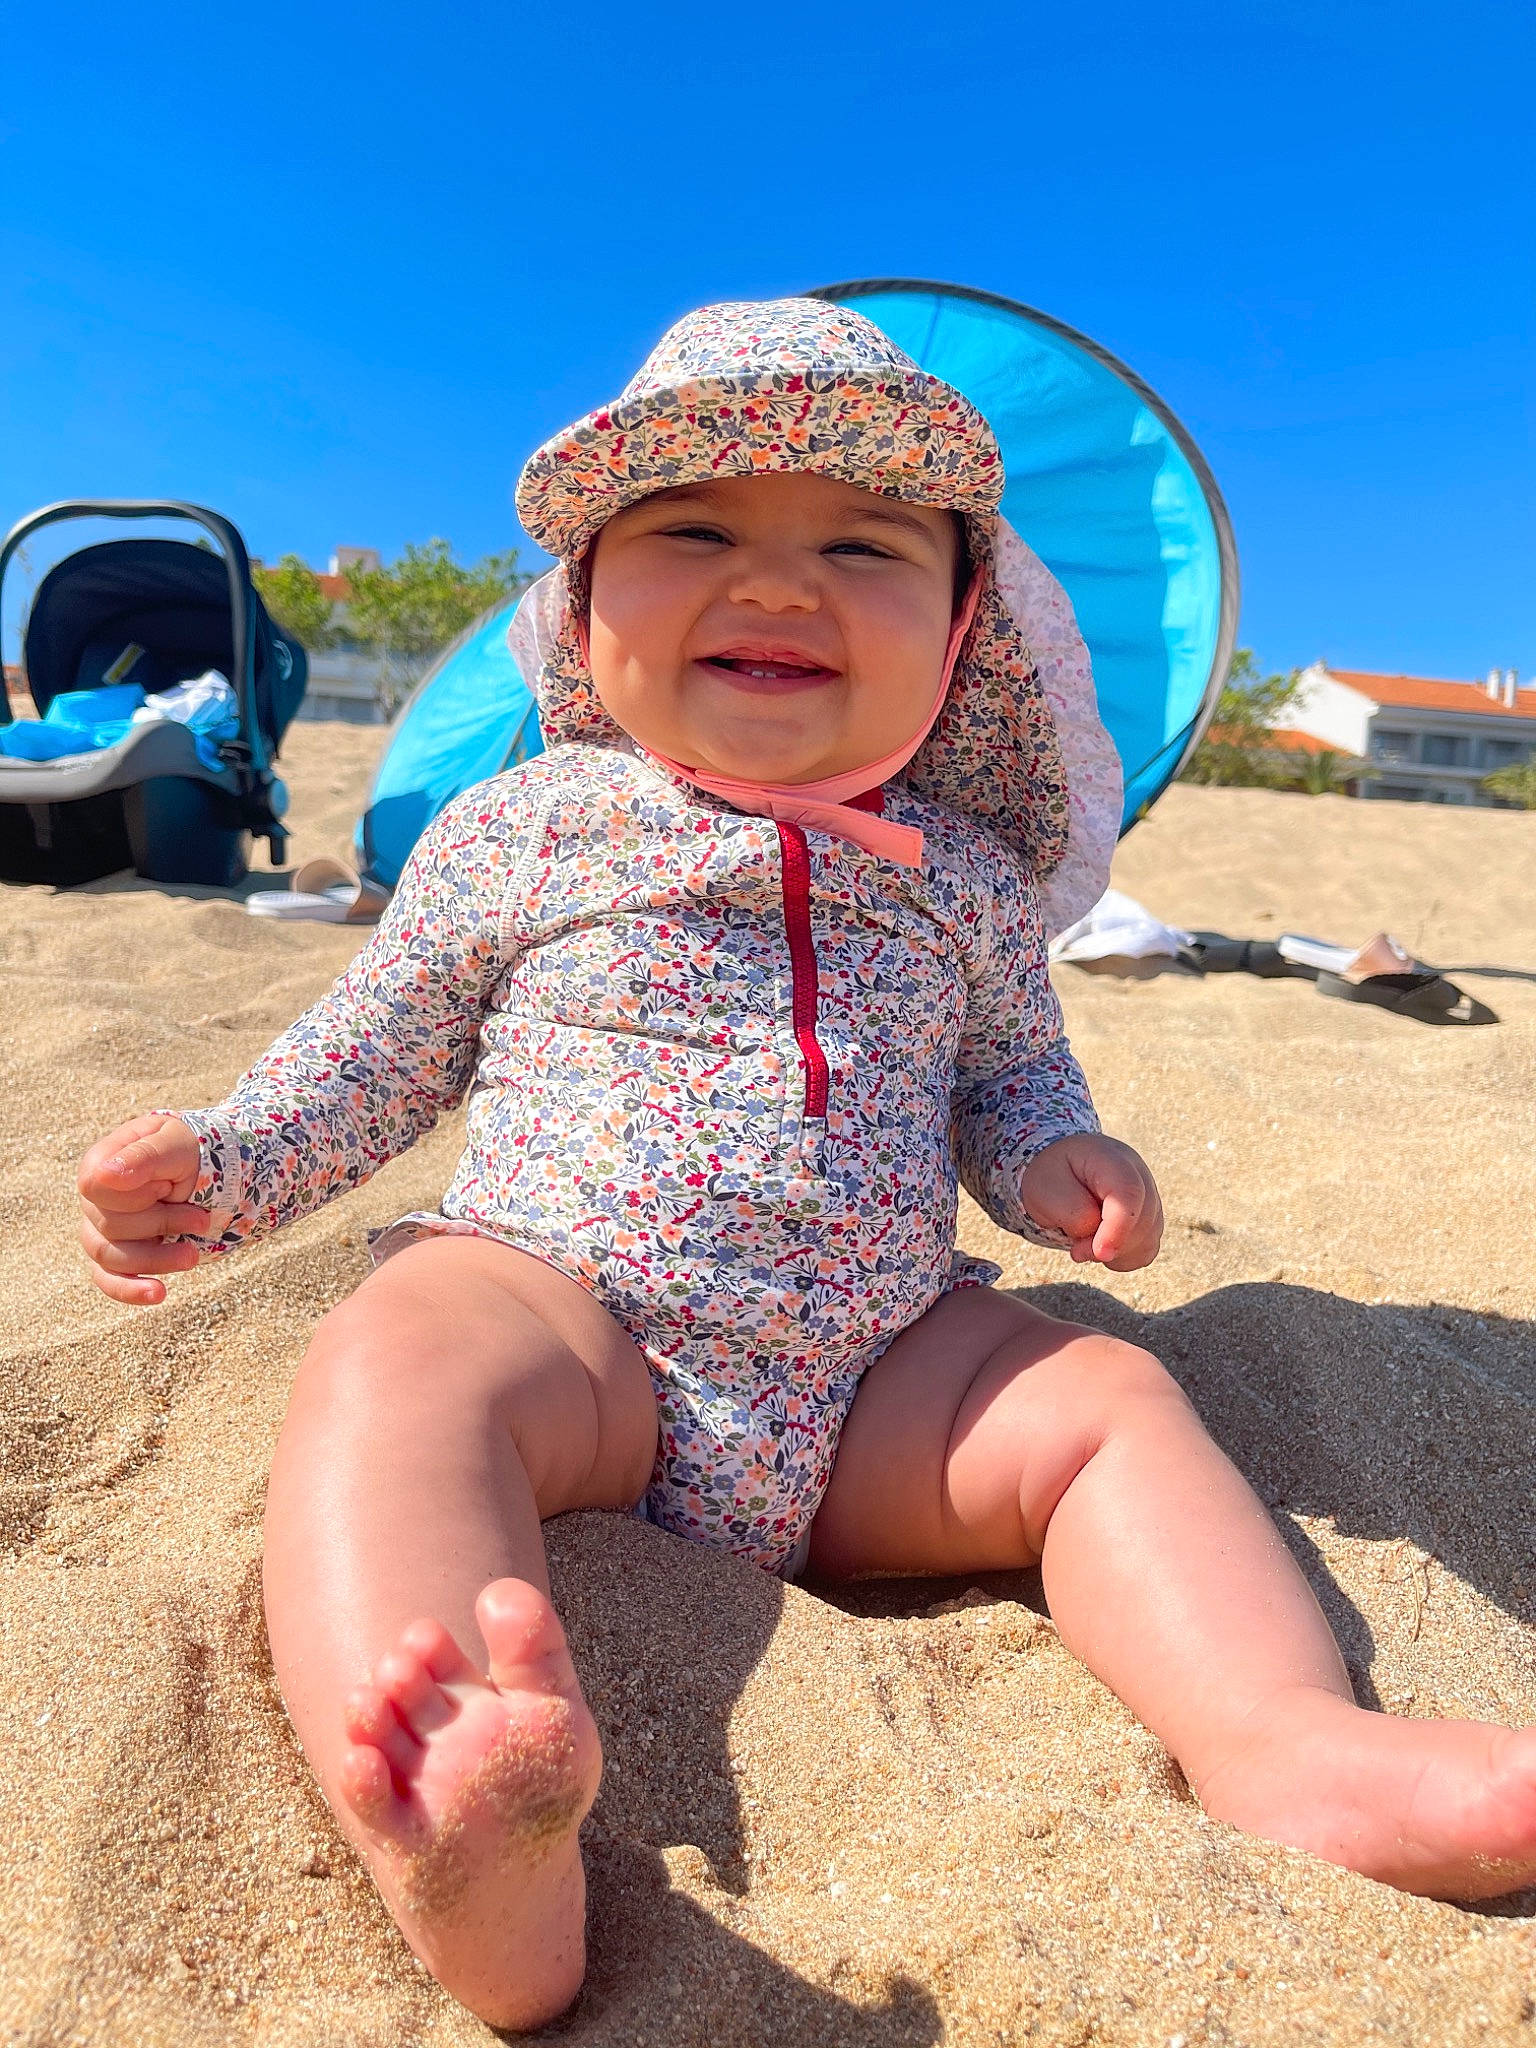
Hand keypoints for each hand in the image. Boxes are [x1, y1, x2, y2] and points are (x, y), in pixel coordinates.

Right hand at [77, 1113, 207, 1305]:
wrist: (212, 1172)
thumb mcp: (177, 1144)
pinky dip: (130, 1290)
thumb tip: (104, 1176)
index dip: (135, 1194)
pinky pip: (108, 1280)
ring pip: (109, 1257)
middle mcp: (95, 1199)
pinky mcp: (117, 1257)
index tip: (168, 1186)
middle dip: (161, 1223)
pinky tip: (157, 1294)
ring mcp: (102, 1230)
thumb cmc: (190, 1151)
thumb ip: (143, 1157)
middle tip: (200, 1217)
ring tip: (192, 1255)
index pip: (95, 1187)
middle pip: (108, 1225)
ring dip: (156, 1258)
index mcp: (101, 1162)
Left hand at [1019, 1133, 1162, 1270]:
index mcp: (1110, 1158)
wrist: (1056, 1171)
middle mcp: (1138, 1173)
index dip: (1118, 1229)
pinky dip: (1124, 1257)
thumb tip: (1099, 1235)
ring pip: (1147, 1237)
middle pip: (1142, 1220)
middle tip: (1076, 1249)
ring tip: (1084, 1243)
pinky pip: (1147, 1248)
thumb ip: (1074, 1213)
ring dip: (1115, 1252)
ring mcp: (1148, 1195)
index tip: (1100, 1253)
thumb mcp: (1046, 1190)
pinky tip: (1102, 1247)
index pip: (1129, 1193)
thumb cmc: (1051, 1178)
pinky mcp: (1149, 1217)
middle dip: (1109, 1245)